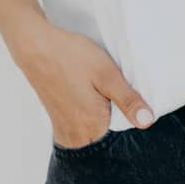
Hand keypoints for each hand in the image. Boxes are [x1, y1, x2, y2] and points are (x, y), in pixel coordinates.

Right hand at [9, 23, 156, 147]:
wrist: (37, 47)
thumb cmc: (72, 57)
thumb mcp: (108, 75)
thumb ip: (128, 101)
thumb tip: (147, 121)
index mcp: (92, 128)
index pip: (124, 128)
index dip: (127, 108)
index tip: (120, 89)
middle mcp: (76, 136)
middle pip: (108, 130)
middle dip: (112, 111)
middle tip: (105, 85)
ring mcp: (65, 130)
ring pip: (94, 127)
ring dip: (99, 109)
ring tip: (92, 87)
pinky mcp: (57, 122)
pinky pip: (81, 123)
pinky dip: (86, 109)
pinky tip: (83, 90)